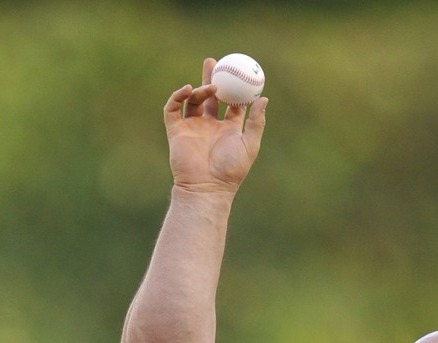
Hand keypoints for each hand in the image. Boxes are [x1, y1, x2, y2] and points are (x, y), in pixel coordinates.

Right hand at [164, 58, 266, 193]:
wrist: (206, 186)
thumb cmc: (231, 170)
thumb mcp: (250, 145)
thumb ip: (257, 122)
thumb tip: (264, 99)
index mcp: (228, 130)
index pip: (231, 104)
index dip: (234, 88)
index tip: (236, 72)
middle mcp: (209, 127)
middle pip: (210, 97)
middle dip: (210, 78)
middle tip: (213, 61)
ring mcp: (192, 128)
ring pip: (193, 100)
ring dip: (200, 89)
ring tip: (209, 86)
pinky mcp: (176, 130)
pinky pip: (173, 108)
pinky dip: (178, 96)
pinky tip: (188, 90)